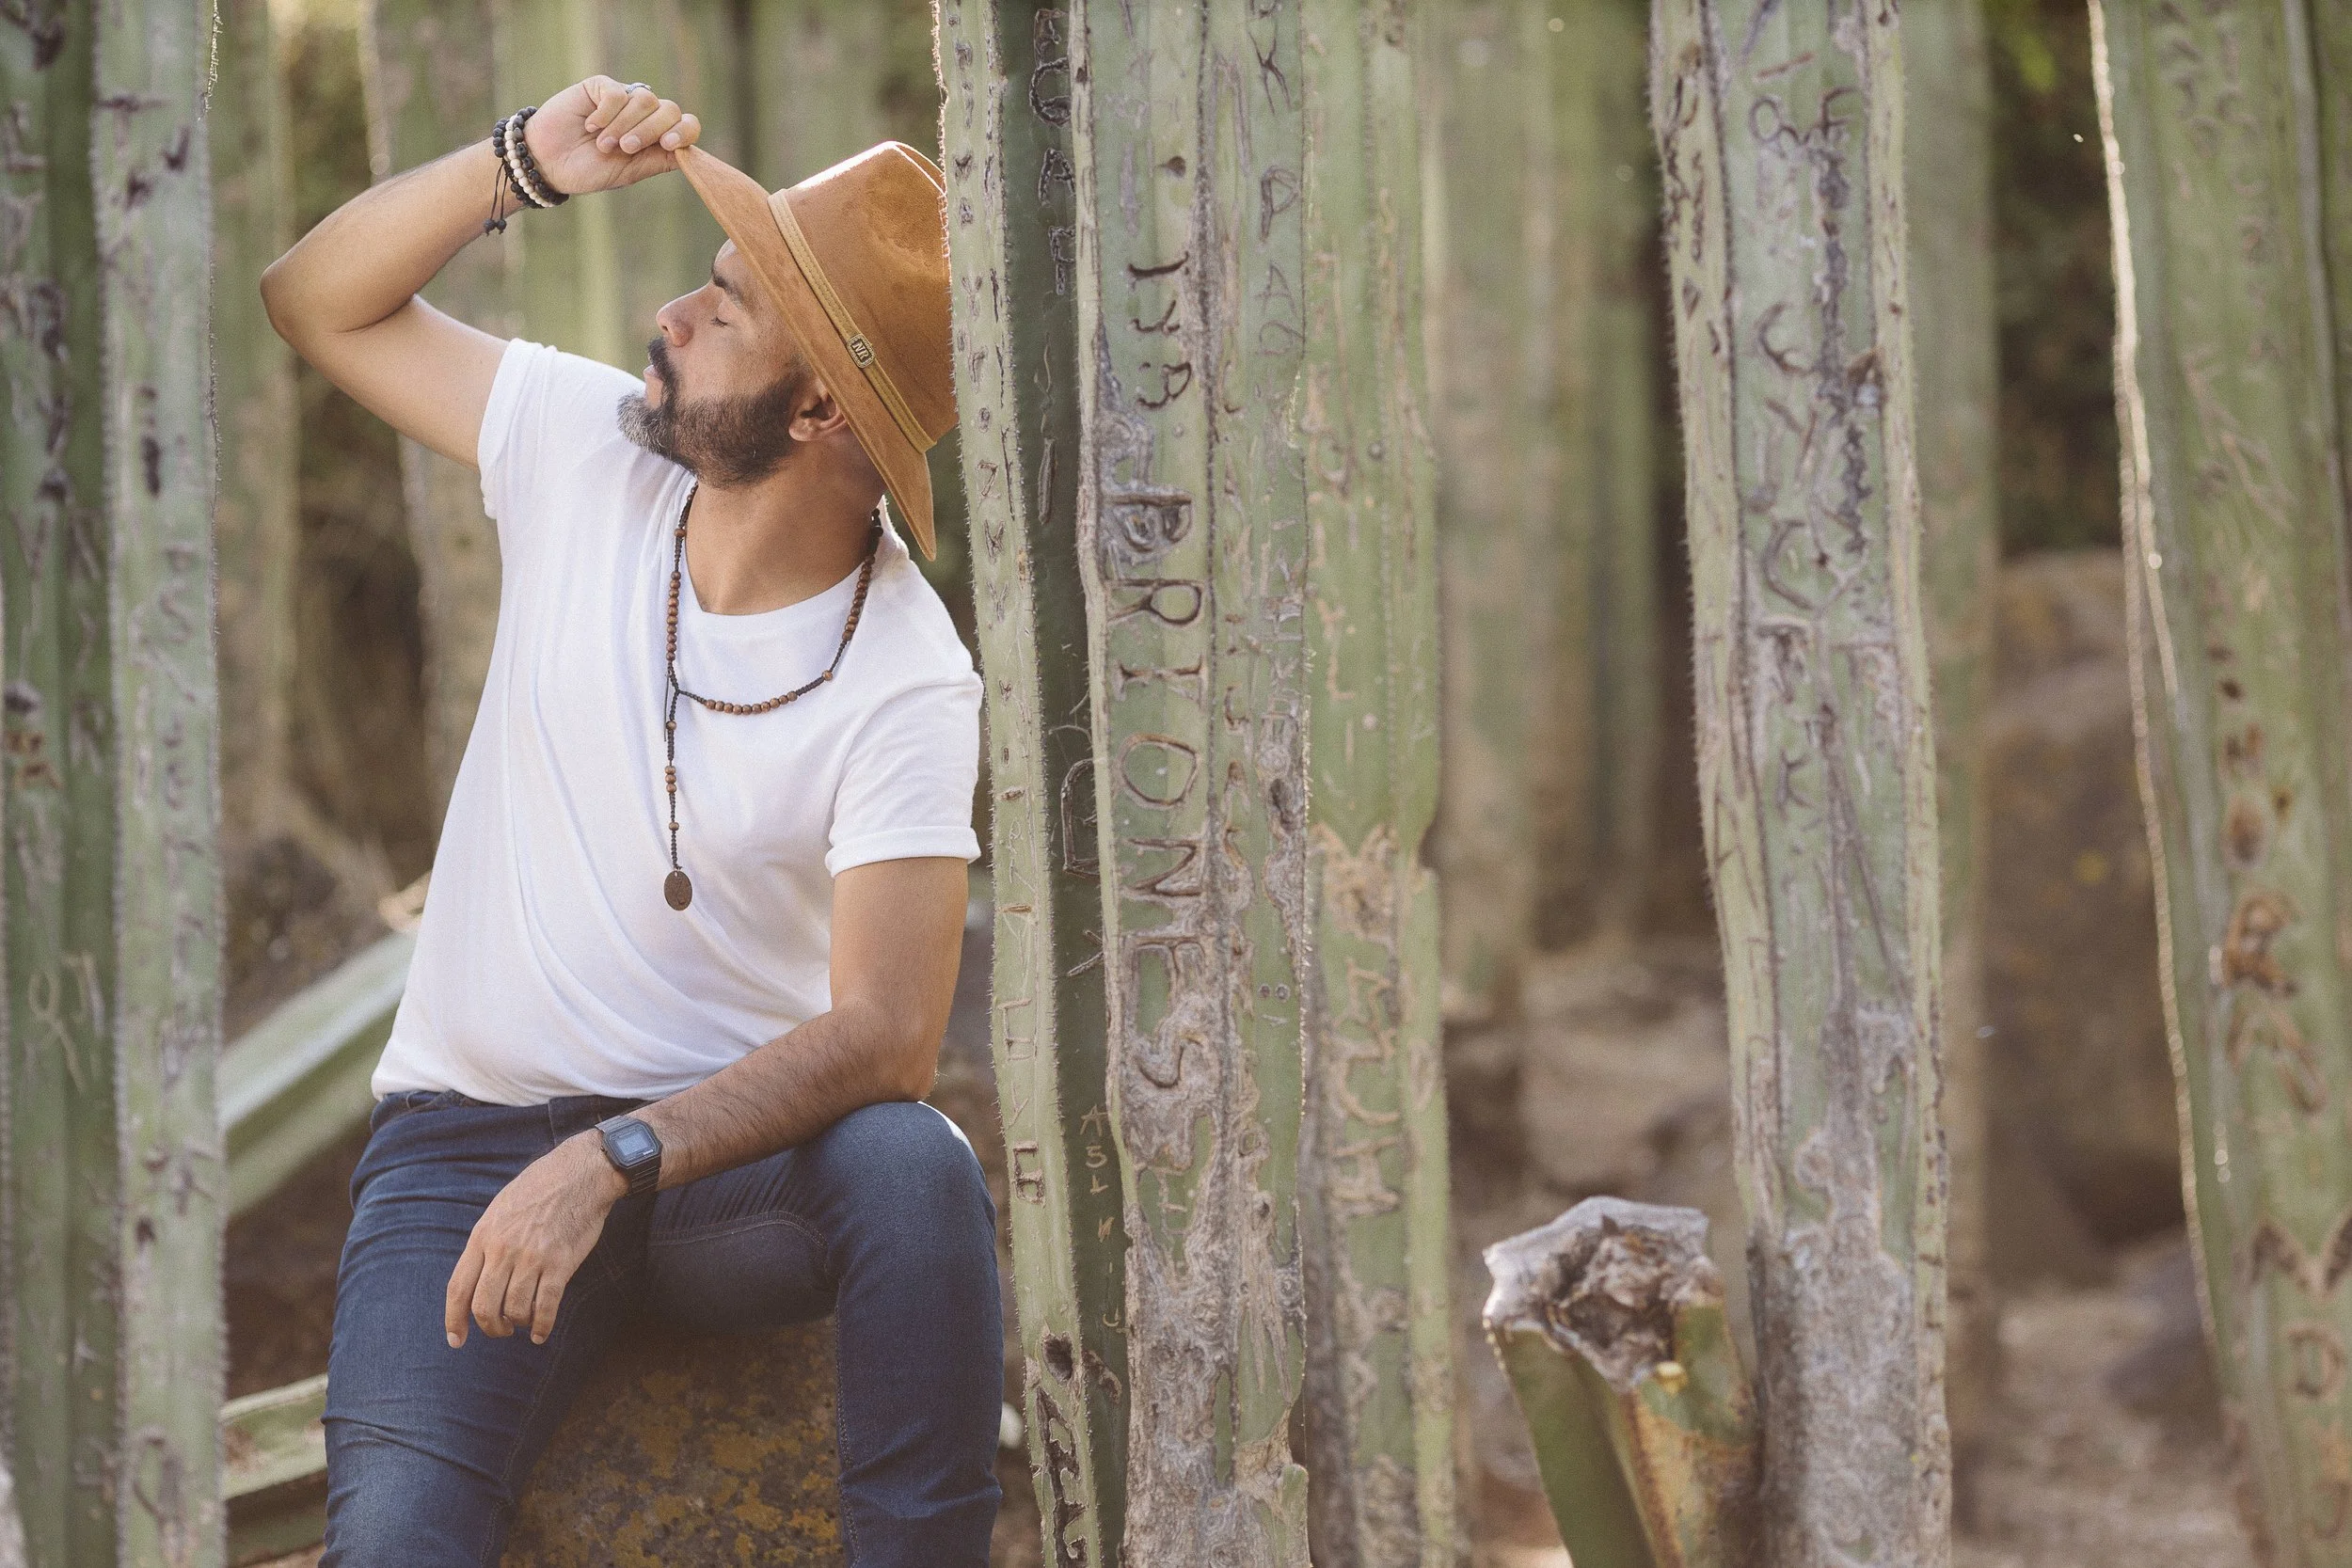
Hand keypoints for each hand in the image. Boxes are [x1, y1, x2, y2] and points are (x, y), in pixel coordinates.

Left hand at [444, 1132, 627, 1347]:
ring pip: (514, 1310)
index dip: (454, 1319)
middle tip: (500, 1330)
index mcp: (483, 1235)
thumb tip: (477, 1276)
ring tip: (523, 1323)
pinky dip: (542, 1326)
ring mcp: (532, 1257)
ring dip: (517, 1324)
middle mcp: (503, 1250)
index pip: (459, 1288)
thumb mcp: (500, 1209)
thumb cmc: (540, 1188)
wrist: (580, 1173)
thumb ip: (486, 1242)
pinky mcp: (560, 1263)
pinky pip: (545, 1306)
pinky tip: (541, 1334)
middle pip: (484, 1306)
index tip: (456, 1340)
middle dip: (490, 1327)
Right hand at [522, 76, 701, 196]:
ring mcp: (624, 99)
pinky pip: (616, 93)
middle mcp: (644, 117)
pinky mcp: (601, 87)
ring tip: (603, 143)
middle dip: (649, 131)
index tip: (668, 144)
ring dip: (624, 125)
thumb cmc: (588, 171)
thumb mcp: (628, 172)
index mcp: (656, 138)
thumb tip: (689, 153)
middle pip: (669, 110)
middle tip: (625, 148)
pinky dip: (606, 113)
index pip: (686, 126)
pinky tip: (590, 125)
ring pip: (645, 100)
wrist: (548, 163)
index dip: (684, 132)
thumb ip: (658, 161)